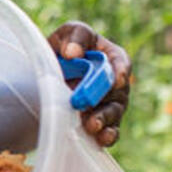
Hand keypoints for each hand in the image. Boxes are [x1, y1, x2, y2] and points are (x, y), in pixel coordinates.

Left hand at [47, 21, 130, 147]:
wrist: (49, 72)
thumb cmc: (66, 47)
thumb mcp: (69, 33)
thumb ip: (76, 36)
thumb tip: (73, 53)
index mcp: (112, 57)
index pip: (122, 62)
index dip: (120, 71)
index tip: (115, 80)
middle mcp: (116, 83)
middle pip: (117, 92)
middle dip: (104, 99)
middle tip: (88, 105)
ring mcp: (111, 103)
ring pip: (114, 113)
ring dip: (104, 119)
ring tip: (92, 125)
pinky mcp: (103, 121)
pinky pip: (111, 130)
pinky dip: (107, 135)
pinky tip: (101, 138)